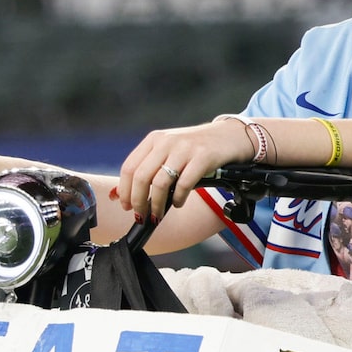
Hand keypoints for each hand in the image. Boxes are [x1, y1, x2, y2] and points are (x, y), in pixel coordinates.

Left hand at [115, 118, 255, 220]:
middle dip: (138, 201)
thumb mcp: (169, 150)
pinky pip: (184, 184)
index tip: (126, 206)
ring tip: (157, 214)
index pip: (129, 167)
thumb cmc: (196, 148)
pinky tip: (178, 203)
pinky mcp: (203, 157)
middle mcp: (166, 141)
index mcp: (154, 139)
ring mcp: (185, 148)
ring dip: (156, 205)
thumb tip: (121, 194)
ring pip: (160, 183)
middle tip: (140, 216)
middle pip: (141, 177)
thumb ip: (148, 167)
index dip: (124, 190)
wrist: (229, 136)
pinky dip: (178, 199)